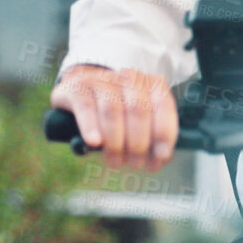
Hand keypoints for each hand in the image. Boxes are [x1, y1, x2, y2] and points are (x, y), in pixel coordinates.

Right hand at [49, 64, 178, 171]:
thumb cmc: (118, 113)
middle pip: (138, 111)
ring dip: (115, 142)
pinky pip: (86, 108)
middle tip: (135, 164)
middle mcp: (129, 78)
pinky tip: (94, 143)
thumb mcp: (139, 121)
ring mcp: (102, 81)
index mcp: (151, 84)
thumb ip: (152, 136)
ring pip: (113, 110)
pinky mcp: (78, 88)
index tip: (161, 156)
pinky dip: (91, 127)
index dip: (164, 133)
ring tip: (115, 161)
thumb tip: (160, 158)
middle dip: (139, 143)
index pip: (164, 106)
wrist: (80, 91)